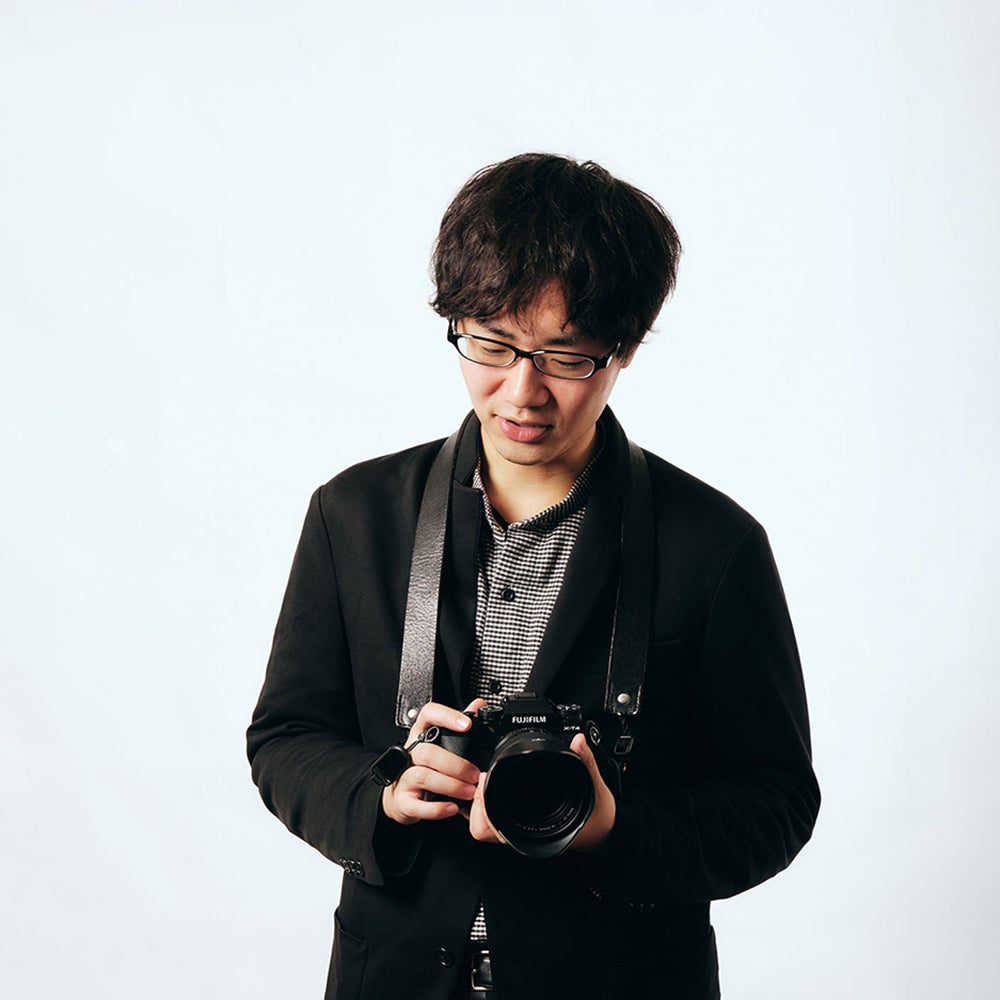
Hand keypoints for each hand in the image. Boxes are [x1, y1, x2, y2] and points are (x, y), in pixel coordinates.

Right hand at [380, 700, 483, 825]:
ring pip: (422, 775)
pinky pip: (416, 805)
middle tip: (475, 775)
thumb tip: (479, 705)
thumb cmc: (425, 767)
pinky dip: (437, 809)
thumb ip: (460, 724)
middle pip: (427, 752)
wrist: (401, 796)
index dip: (447, 716)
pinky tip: (452, 808)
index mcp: (420, 734)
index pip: (428, 715)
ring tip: (469, 792)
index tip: (467, 724)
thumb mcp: (441, 743)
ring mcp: (403, 777)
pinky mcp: (402, 800)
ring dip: (450, 785)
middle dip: (455, 764)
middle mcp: (409, 753)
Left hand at [467, 729, 616, 852]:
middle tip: (481, 776)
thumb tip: (578, 740)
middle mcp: (521, 832)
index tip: (485, 779)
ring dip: (479, 804)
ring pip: (484, 824)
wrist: (606, 833)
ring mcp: (519, 829)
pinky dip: (488, 803)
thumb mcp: (595, 788)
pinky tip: (492, 785)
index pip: (491, 826)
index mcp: (533, 829)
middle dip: (475, 802)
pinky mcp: (521, 822)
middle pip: (480, 827)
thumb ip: (586, 762)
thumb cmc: (598, 819)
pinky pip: (496, 817)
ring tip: (485, 779)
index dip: (482, 804)